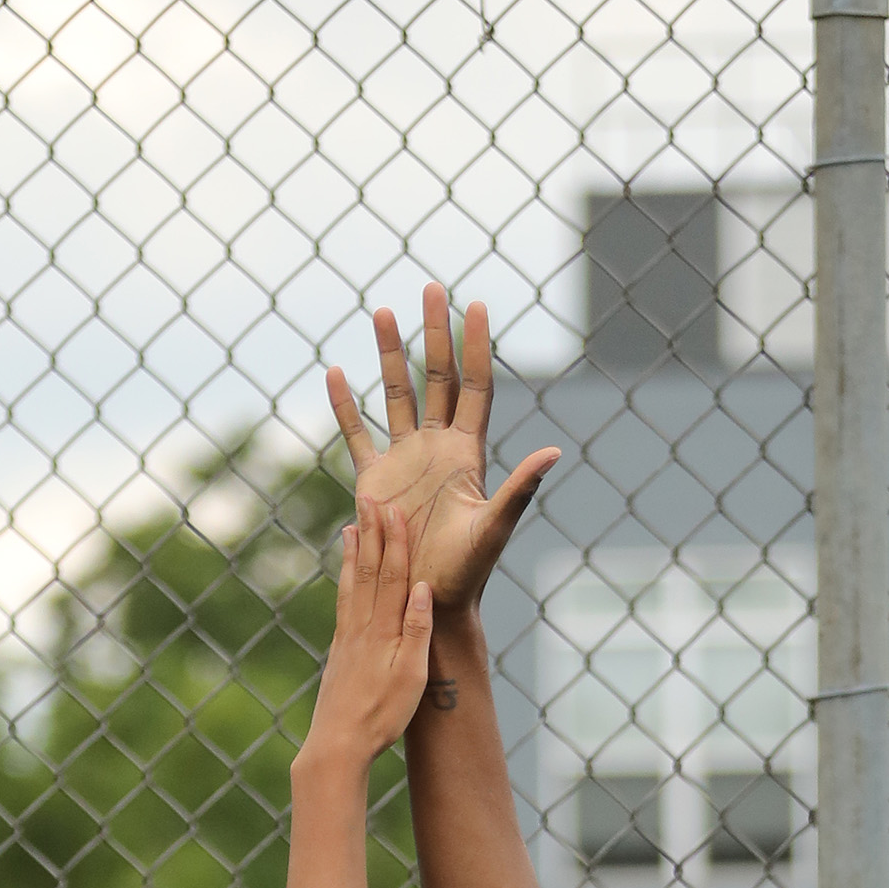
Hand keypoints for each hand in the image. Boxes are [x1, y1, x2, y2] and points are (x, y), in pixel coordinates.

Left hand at [299, 498, 435, 775]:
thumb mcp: (410, 678)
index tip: (395, 508)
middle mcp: (361, 626)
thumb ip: (416, 631)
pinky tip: (345, 569)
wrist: (337, 744)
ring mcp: (347, 636)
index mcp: (383, 631)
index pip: (391, 575)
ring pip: (352, 582)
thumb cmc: (381, 716)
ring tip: (353, 522)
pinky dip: (345, 577)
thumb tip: (421, 587)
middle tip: (370, 496)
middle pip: (368, 569)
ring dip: (354, 549)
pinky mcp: (339, 649)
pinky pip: (343, 601)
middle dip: (372, 532)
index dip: (394, 540)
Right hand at [326, 288, 558, 614]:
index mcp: (468, 454)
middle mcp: (437, 448)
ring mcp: (404, 460)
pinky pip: (357, 434)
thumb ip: (520, 489)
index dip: (476, 347)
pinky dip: (344, 406)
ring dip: (388, 354)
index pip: (475, 387)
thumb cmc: (468, 572)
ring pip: (395, 395)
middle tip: (432, 287)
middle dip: (433, 333)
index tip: (476, 305)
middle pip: (436, 378)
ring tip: (381, 310)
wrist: (429, 600)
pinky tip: (334, 373)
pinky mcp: (375, 480)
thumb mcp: (495, 527)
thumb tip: (554, 453)